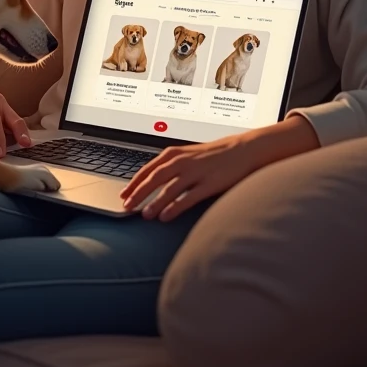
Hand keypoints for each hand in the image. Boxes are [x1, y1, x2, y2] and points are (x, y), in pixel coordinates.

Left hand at [120, 116, 319, 220]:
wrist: (243, 150)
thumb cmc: (213, 155)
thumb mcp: (188, 155)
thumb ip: (169, 166)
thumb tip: (149, 181)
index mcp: (174, 154)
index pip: (148, 169)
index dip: (134, 183)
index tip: (123, 195)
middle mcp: (182, 161)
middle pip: (154, 178)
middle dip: (138, 193)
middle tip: (126, 207)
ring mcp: (196, 172)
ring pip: (169, 189)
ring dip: (154, 202)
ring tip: (144, 215)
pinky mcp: (210, 183)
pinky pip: (188, 197)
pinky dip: (175, 207)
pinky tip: (166, 216)